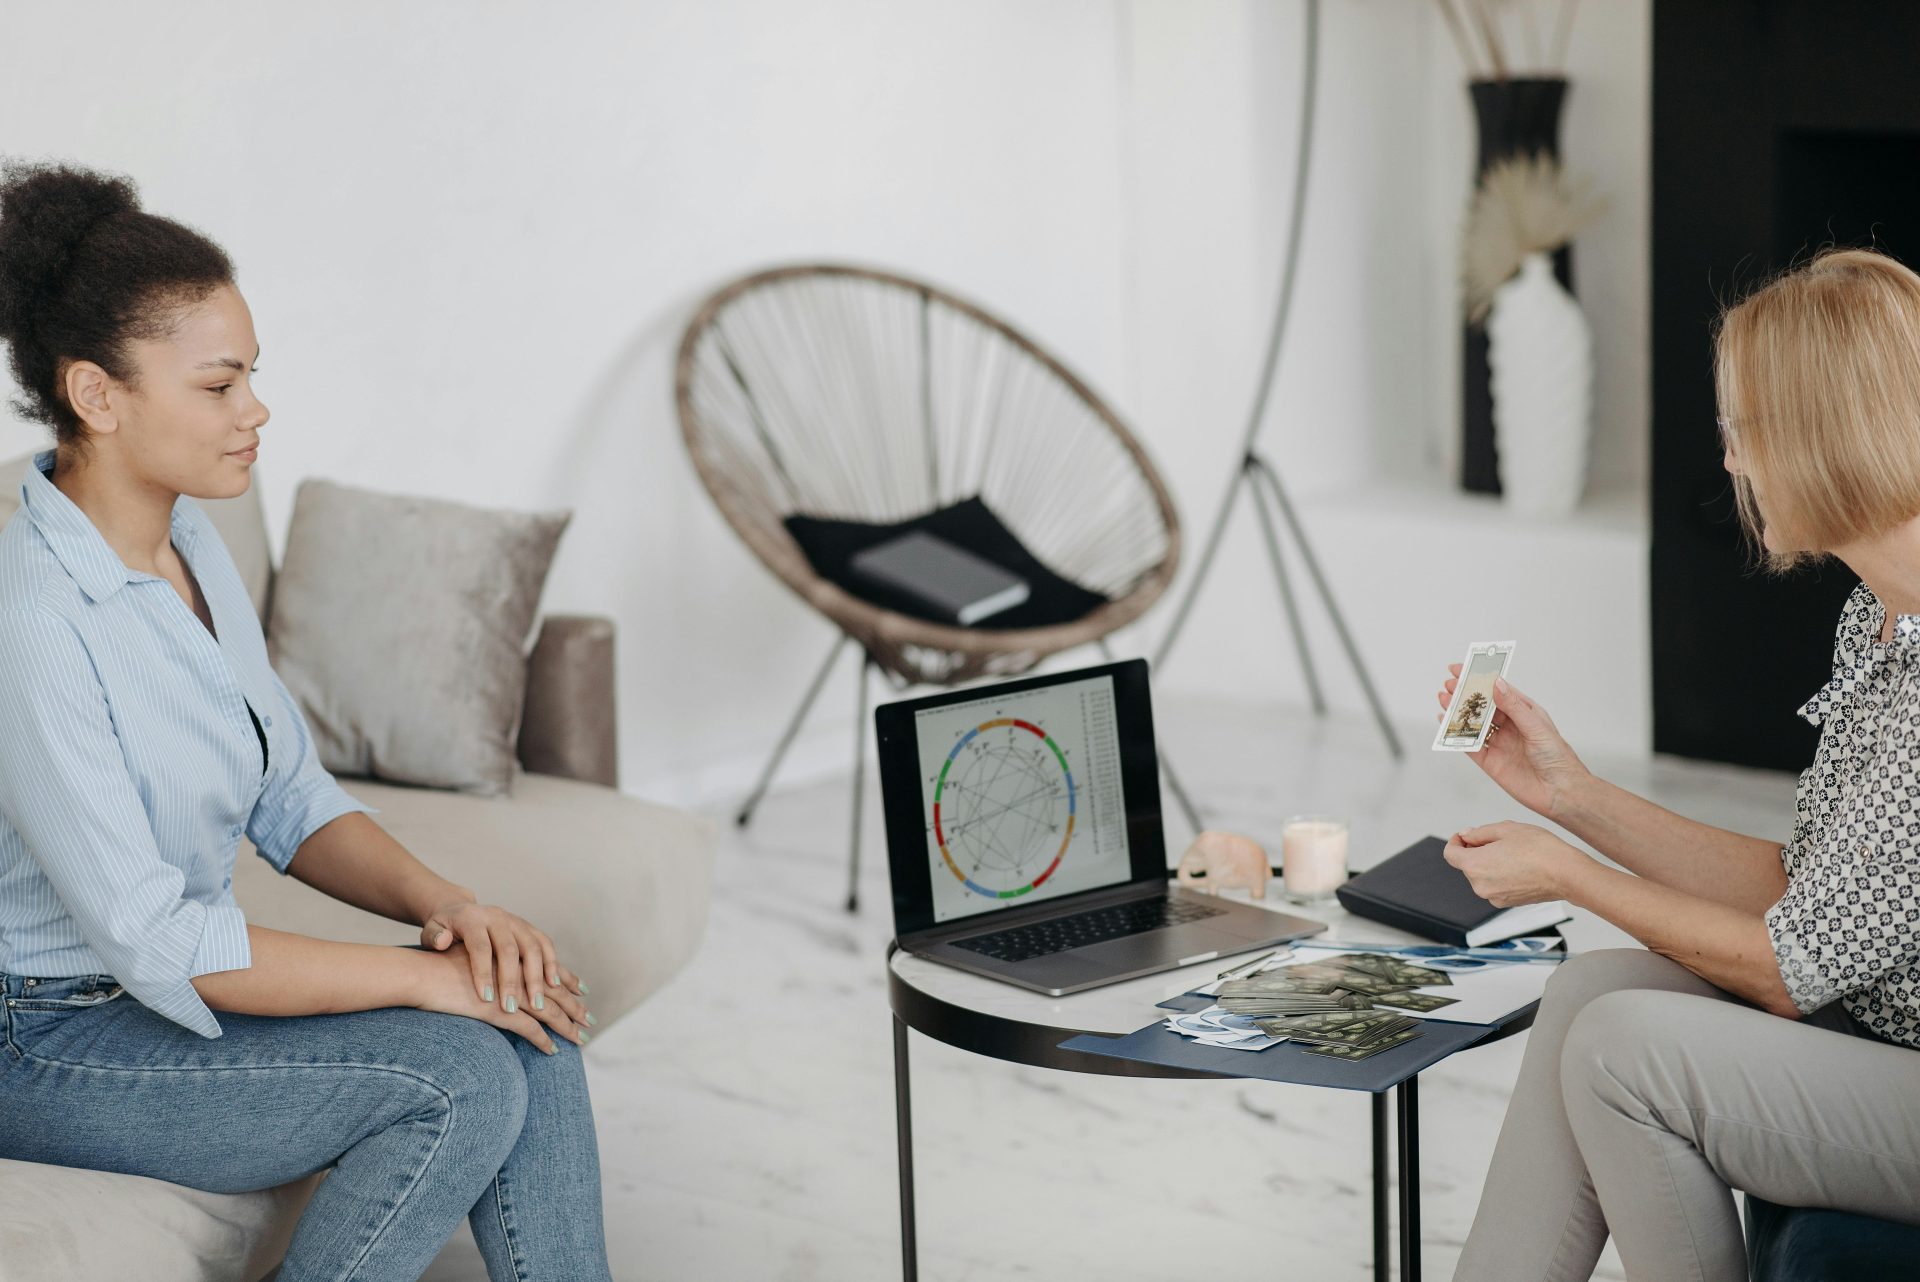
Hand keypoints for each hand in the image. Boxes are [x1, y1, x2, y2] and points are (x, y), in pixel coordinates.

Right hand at [410, 940, 589, 1054]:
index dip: (565, 980)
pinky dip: (542, 1040)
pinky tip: (552, 1050)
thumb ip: (487, 970)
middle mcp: (514, 972)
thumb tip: (497, 982)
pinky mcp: (498, 1011)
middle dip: (573, 1006)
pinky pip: (528, 1028)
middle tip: (589, 1019)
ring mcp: (508, 992)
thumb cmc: (437, 969)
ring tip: (580, 1038)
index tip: (581, 991)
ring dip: (566, 1026)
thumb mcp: (469, 963)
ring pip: (547, 1011)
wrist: (420, 973)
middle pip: (553, 991)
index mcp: (510, 958)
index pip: (546, 970)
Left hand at [419, 900, 588, 1014]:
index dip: (483, 972)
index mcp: (472, 918)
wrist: (458, 911)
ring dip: (537, 976)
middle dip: (513, 980)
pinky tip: (555, 985)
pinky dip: (553, 964)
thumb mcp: (430, 932)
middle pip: (510, 948)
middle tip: (512, 1008)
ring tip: (538, 1004)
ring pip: (533, 946)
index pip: (480, 946)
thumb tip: (443, 941)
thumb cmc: (442, 930)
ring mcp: (516, 920)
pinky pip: (545, 944)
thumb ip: (434, 937)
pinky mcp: (528, 927)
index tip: (485, 999)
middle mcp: (497, 916)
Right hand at [1435, 668, 1588, 817]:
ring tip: (1443, 700)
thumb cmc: (1557, 757)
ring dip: (1457, 712)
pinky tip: (1445, 724)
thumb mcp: (1536, 726)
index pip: (1498, 690)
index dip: (1480, 678)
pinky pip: (1468, 745)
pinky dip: (1455, 735)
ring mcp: (1498, 743)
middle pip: (1482, 706)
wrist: (1560, 792)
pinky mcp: (1490, 761)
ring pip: (1473, 723)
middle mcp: (1509, 725)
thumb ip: (1513, 706)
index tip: (1463, 668)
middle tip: (1449, 684)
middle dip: (1465, 694)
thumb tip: (1497, 684)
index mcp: (1523, 712)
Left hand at [1442, 820, 1591, 906]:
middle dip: (1476, 851)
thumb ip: (1479, 832)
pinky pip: (1495, 885)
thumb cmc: (1540, 849)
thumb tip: (1465, 836)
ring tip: (1513, 853)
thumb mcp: (1506, 829)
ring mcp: (1494, 897)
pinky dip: (1500, 875)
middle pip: (1467, 865)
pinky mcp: (1507, 903)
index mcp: (1475, 866)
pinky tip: (1519, 866)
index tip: (1466, 836)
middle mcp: (1480, 886)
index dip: (1456, 841)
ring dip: (1489, 863)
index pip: (1450, 854)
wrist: (1566, 873)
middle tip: (1499, 840)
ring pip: (1482, 875)